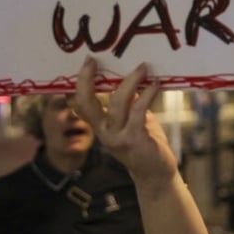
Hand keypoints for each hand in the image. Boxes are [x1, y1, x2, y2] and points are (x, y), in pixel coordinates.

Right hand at [74, 58, 179, 189]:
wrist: (156, 173)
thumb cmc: (145, 142)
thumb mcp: (133, 120)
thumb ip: (128, 102)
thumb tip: (128, 76)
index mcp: (100, 126)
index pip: (79, 105)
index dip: (77, 84)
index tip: (86, 61)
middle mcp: (104, 132)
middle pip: (86, 103)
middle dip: (86, 80)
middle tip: (93, 59)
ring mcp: (117, 137)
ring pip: (117, 102)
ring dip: (130, 81)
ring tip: (143, 67)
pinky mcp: (135, 139)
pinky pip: (138, 110)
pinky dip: (147, 94)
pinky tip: (155, 84)